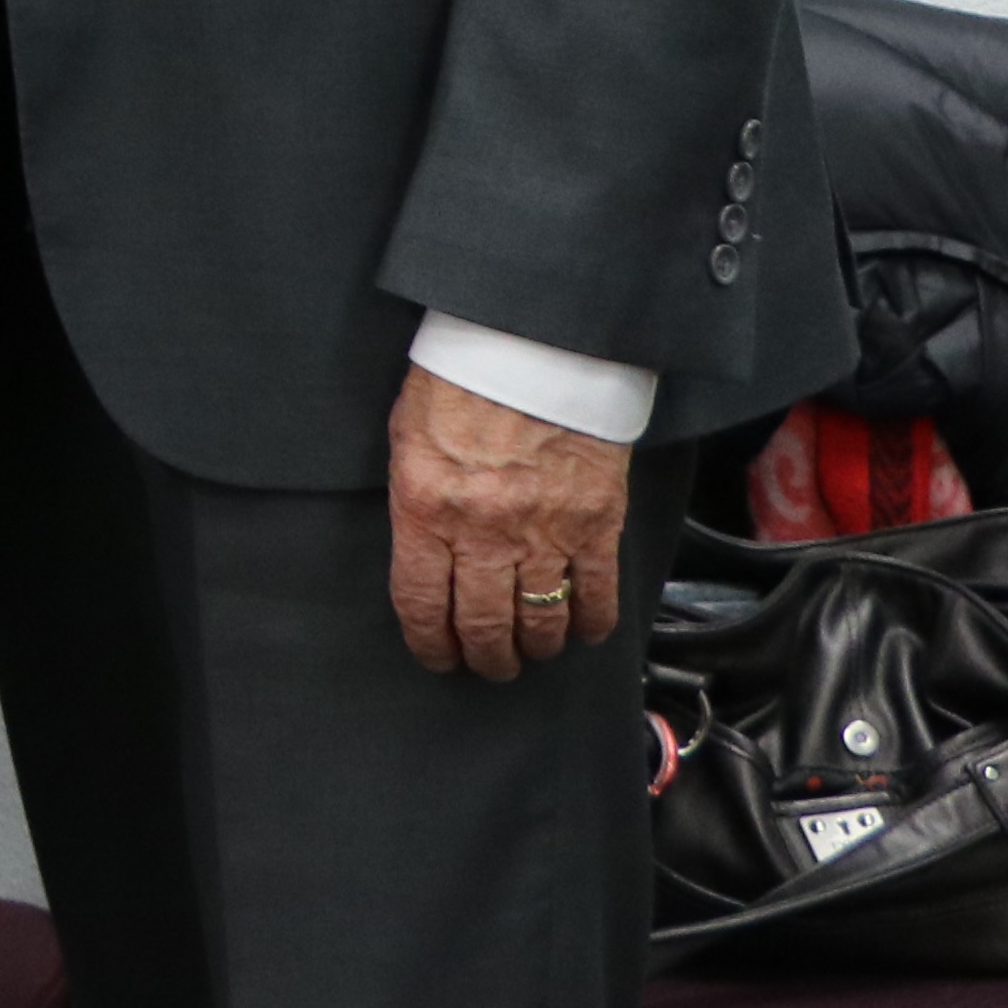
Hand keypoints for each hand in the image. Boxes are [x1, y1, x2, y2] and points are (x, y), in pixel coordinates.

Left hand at [387, 363, 634, 679]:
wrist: (533, 343)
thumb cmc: (460, 382)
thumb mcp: (409, 439)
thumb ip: (416, 503)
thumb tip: (425, 559)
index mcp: (427, 508)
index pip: (422, 603)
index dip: (429, 644)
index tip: (437, 658)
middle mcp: (484, 530)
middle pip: (484, 625)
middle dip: (485, 657)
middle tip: (489, 664)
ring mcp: (544, 530)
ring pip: (542, 620)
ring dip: (535, 647)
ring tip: (531, 651)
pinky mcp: (596, 523)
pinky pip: (598, 594)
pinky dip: (591, 624)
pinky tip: (582, 631)